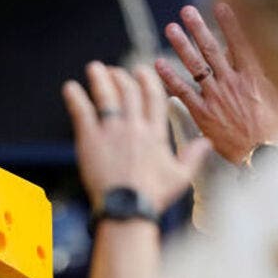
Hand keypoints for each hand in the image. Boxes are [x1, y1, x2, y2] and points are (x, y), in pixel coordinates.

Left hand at [63, 62, 211, 211]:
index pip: (153, 97)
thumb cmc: (153, 197)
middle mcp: (134, 127)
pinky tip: (70, 88)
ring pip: (106, 96)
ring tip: (94, 68)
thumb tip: (208, 142)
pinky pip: (82, 112)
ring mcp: (112, 132)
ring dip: (100, 79)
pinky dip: (75, 98)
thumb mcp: (180, 177)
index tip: (141, 71)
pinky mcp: (90, 140)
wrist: (127, 209)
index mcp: (155, 134)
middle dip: (122, 76)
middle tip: (114, 70)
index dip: (147, 80)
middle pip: (128, 91)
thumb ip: (193, 156)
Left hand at [155, 3, 277, 164]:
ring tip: (171, 29)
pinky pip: (183, 92)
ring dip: (182, 46)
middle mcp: (233, 83)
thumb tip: (270, 65)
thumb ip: (271, 80)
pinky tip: (159, 65)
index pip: (240, 43)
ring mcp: (217, 97)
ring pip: (196, 66)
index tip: (220, 7)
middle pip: (213, 50)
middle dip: (199, 29)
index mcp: (254, 77)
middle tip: (187, 12)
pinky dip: (170, 78)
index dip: (230, 24)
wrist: (264, 155)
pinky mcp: (204, 114)